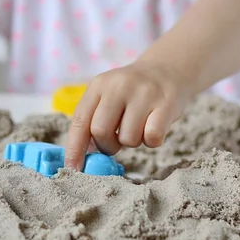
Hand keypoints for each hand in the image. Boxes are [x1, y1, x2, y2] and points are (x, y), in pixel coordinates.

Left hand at [64, 63, 188, 170]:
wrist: (167, 70)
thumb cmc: (132, 93)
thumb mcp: (108, 96)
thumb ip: (93, 120)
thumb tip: (81, 157)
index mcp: (99, 85)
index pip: (79, 121)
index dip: (74, 149)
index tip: (72, 169)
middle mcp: (119, 85)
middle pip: (100, 131)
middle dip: (106, 146)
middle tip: (116, 142)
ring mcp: (144, 93)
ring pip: (127, 138)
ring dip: (132, 142)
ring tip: (138, 127)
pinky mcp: (166, 104)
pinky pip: (152, 137)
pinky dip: (152, 141)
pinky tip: (153, 127)